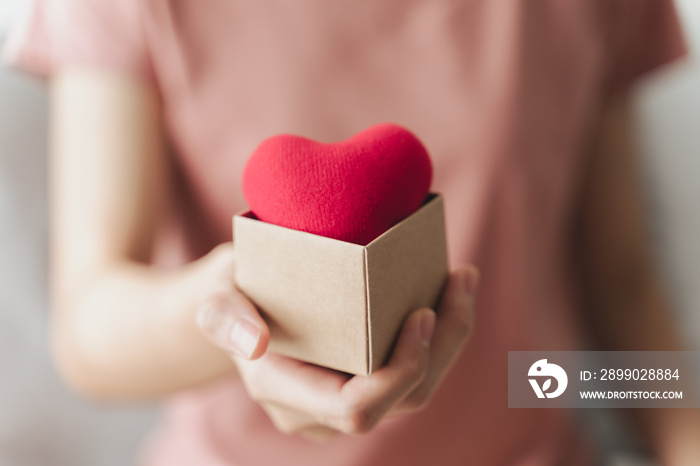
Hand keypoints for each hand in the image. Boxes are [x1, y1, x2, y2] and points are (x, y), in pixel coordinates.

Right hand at [196, 258, 478, 440]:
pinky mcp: (365, 378)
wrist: (239, 305)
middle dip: (442, 346)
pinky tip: (449, 288)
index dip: (399, 373)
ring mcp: (347, 396)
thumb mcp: (215, 296)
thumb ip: (223, 318)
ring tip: (462, 278)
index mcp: (286, 395)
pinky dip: (438, 333)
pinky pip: (414, 369)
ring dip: (450, 337)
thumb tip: (256, 343)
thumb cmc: (230, 296)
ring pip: (418, 388)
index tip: (421, 313)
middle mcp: (321, 410)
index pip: (356, 410)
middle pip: (403, 400)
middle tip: (460, 281)